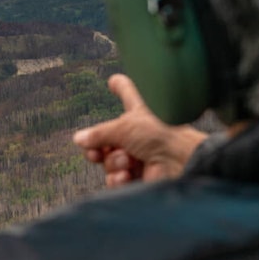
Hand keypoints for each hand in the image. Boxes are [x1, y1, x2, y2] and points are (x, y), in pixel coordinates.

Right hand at [73, 74, 207, 186]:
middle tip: (96, 153)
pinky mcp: (138, 176)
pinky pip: (115, 178)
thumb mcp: (124, 127)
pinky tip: (126, 175)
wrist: (181, 162)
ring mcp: (138, 155)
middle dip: (98, 147)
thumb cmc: (161, 135)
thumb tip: (78, 139)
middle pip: (106, 138)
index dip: (120, 87)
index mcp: (139, 112)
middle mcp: (138, 133)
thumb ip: (98, 134)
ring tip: (127, 161)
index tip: (114, 80)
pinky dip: (118, 178)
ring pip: (109, 161)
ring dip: (113, 163)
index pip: (127, 94)